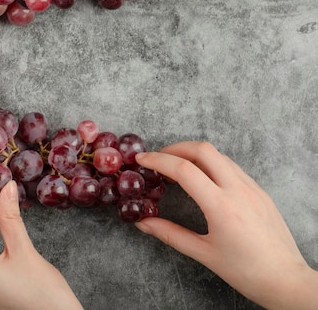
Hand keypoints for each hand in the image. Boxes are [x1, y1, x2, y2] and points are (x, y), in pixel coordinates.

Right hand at [135, 141, 317, 309]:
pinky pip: (232, 167)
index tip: (142, 160)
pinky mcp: (260, 192)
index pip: (184, 170)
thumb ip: (170, 234)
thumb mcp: (203, 253)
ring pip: (219, 155)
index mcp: (221, 206)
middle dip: (175, 148)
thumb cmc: (247, 271)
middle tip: (158, 158)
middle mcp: (238, 190)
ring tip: (176, 168)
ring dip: (194, 154)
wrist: (286, 280)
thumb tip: (144, 223)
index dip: (158, 160)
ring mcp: (252, 188)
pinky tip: (202, 179)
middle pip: (203, 150)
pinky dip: (211, 164)